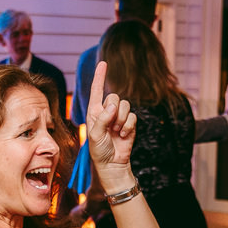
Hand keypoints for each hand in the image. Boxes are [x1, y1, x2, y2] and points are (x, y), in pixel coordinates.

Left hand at [85, 60, 136, 190]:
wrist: (112, 164)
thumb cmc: (99, 151)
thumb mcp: (96, 135)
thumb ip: (102, 119)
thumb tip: (114, 105)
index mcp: (94, 111)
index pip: (96, 90)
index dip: (100, 76)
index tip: (103, 63)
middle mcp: (106, 112)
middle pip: (115, 97)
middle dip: (114, 111)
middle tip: (110, 126)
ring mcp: (119, 117)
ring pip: (126, 105)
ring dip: (122, 120)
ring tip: (116, 132)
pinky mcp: (130, 124)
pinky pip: (133, 116)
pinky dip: (129, 126)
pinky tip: (123, 135)